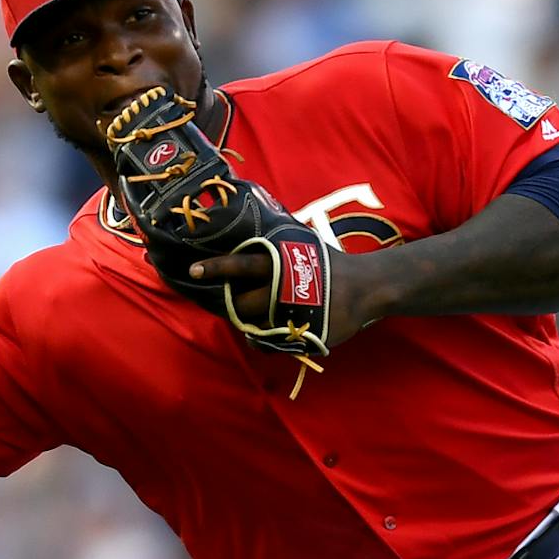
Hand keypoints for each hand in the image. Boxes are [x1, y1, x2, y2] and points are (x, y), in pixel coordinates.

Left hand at [187, 245, 389, 340]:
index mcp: (277, 263)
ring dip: (252, 324)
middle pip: (241, 304)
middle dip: (235, 306)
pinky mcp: (299, 334)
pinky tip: (271, 334)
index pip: (239, 265)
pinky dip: (264, 341)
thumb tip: (252, 214)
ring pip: (254, 326)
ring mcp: (289, 314)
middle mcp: (280, 288)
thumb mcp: (300, 244)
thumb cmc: (329, 264)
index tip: (192, 271)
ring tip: (262, 316)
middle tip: (238, 303)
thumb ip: (275, 243)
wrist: (366, 287)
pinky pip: (268, 344)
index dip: (215, 268)